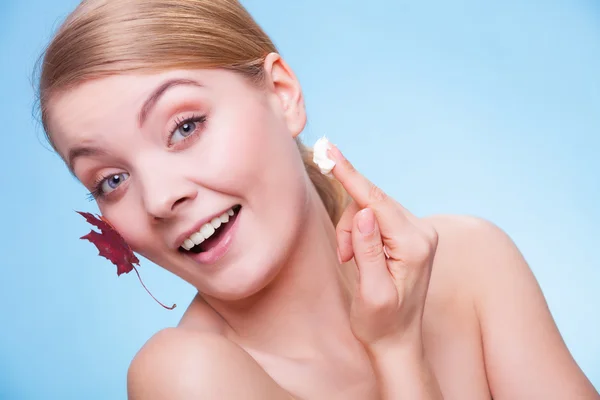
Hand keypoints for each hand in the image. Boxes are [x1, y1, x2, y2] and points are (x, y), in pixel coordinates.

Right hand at [328, 145, 438, 349]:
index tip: (330, 150)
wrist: (397, 341)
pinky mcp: (409, 234)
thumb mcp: (371, 292)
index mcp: (414, 245)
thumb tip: (364, 211)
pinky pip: (376, 216)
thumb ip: (368, 250)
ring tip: (352, 261)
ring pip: (371, 207)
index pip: (377, 202)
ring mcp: (418, 231)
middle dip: (349, 224)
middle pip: (372, 202)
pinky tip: (360, 255)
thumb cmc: (381, 324)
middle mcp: (422, 232)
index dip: (350, 175)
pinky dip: (359, 232)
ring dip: (352, 230)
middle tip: (344, 256)